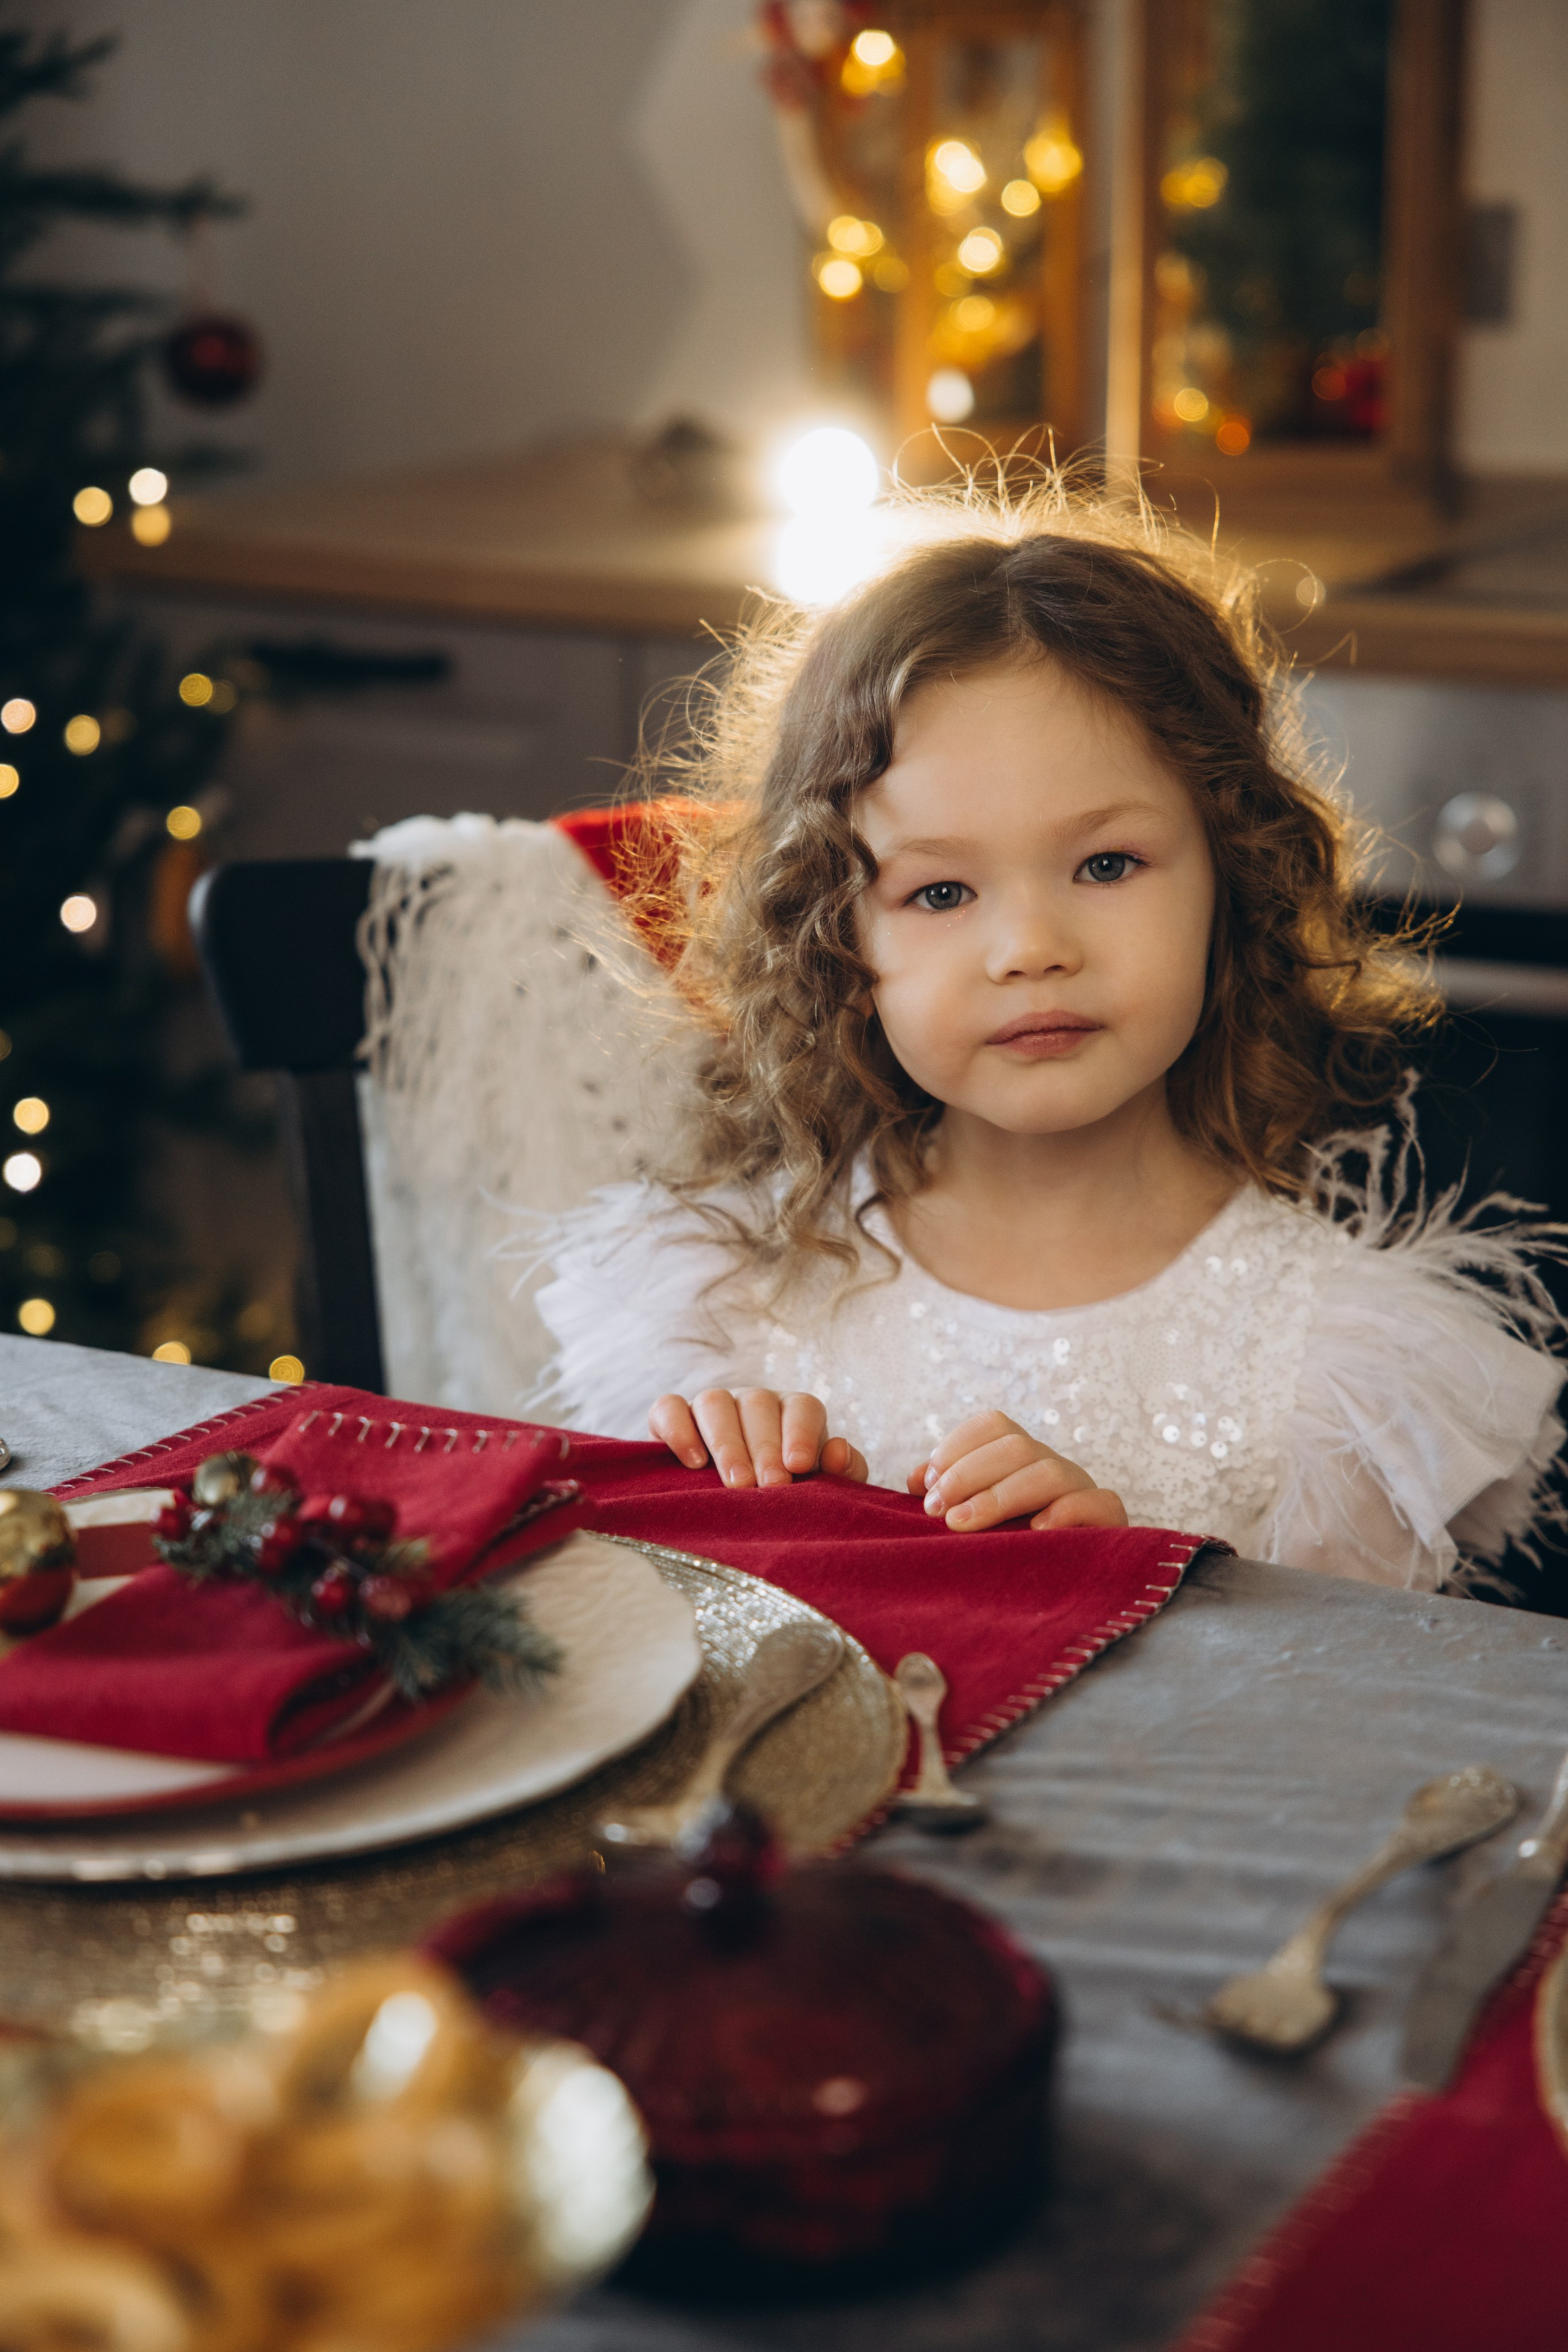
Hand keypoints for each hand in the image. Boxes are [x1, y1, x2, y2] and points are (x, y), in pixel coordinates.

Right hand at [650, 1389, 868, 1489]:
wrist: (725, 1508)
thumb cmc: (784, 1497)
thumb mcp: (820, 1489)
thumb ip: (842, 1473)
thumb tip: (838, 1450)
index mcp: (793, 1414)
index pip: (803, 1406)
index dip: (801, 1433)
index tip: (799, 1466)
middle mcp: (753, 1403)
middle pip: (758, 1405)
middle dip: (764, 1448)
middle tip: (767, 1488)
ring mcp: (712, 1406)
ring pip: (715, 1402)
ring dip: (726, 1443)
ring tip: (736, 1485)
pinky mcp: (671, 1417)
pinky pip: (669, 1408)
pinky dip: (679, 1429)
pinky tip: (693, 1462)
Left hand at [908, 1411, 1128, 1531]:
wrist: (1072, 1591)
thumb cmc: (1009, 1552)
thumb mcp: (975, 1521)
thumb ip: (948, 1497)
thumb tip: (916, 1481)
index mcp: (1021, 1461)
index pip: (994, 1427)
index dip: (957, 1446)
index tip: (925, 1483)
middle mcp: (1053, 1468)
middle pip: (1017, 1446)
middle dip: (968, 1474)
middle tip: (935, 1510)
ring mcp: (1084, 1492)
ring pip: (1050, 1472)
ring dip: (1000, 1496)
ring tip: (962, 1524)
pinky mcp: (1110, 1524)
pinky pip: (1099, 1502)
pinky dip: (1066, 1512)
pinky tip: (1035, 1532)